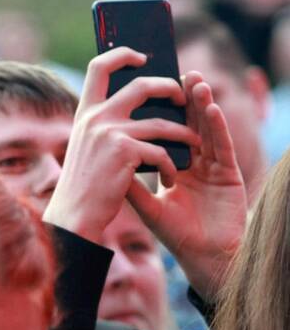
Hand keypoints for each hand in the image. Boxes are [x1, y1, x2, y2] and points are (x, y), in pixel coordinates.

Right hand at [43, 47, 200, 241]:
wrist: (75, 213)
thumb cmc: (85, 182)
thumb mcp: (87, 144)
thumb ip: (103, 122)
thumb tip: (136, 103)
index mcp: (85, 111)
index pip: (99, 66)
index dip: (122, 55)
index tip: (142, 56)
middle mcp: (96, 116)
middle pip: (141, 85)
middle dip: (169, 88)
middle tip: (183, 98)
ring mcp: (109, 132)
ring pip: (161, 122)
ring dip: (183, 134)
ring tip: (194, 144)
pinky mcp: (125, 151)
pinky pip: (161, 151)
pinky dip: (171, 166)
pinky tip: (172, 178)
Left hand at [126, 72, 246, 298]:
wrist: (203, 258)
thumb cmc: (176, 234)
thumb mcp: (145, 204)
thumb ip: (128, 180)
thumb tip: (101, 157)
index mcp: (176, 165)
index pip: (167, 130)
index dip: (162, 110)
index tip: (149, 88)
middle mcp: (196, 161)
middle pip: (188, 123)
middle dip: (183, 98)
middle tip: (175, 72)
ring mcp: (214, 166)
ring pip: (207, 129)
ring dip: (201, 105)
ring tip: (193, 81)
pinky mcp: (229, 175)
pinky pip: (223, 147)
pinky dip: (217, 128)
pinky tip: (210, 110)